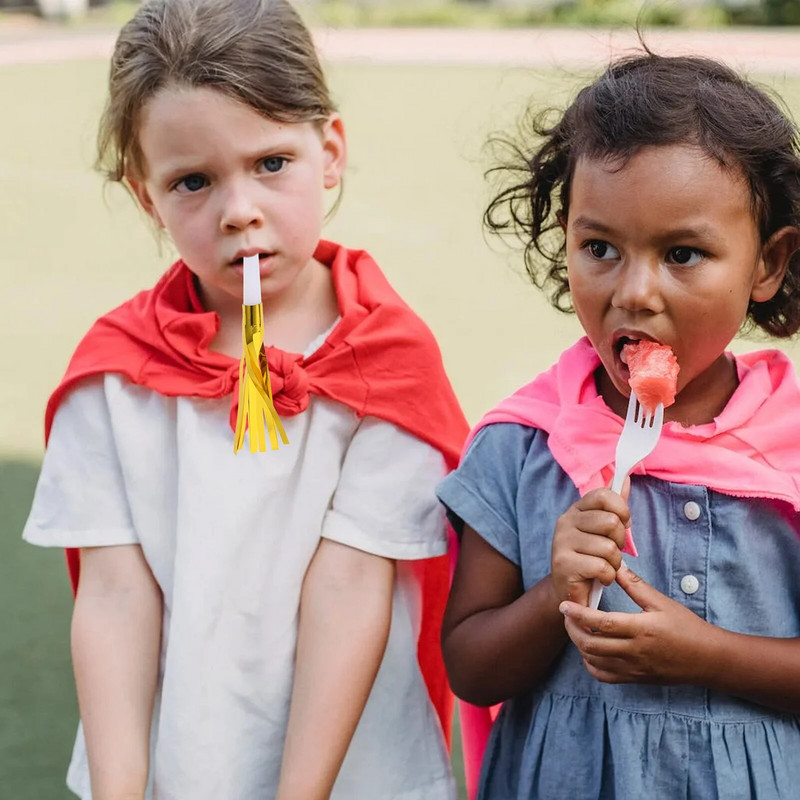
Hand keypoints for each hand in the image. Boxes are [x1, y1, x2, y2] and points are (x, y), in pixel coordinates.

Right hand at [550, 486, 629, 606]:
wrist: (569, 589)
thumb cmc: (591, 557)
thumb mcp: (602, 529)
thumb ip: (613, 505)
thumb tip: (625, 479)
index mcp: (576, 509)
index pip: (603, 495)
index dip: (621, 510)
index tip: (622, 524)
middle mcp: (565, 521)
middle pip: (611, 522)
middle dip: (620, 542)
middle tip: (610, 552)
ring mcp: (562, 542)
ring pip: (609, 548)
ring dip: (615, 563)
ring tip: (605, 567)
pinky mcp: (563, 564)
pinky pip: (602, 567)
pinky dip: (608, 577)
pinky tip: (599, 578)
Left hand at [559, 563, 714, 684]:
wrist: (707, 659)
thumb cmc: (686, 627)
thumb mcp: (662, 602)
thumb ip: (636, 586)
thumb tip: (616, 566)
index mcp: (641, 629)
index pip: (601, 623)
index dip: (579, 614)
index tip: (564, 604)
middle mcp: (634, 652)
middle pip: (591, 644)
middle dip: (572, 629)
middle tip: (567, 615)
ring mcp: (633, 669)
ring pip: (594, 661)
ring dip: (579, 645)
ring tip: (576, 628)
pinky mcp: (635, 679)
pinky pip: (604, 676)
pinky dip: (590, 664)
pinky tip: (590, 649)